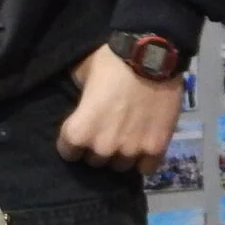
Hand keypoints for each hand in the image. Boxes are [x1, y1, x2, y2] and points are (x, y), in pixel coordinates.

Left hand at [58, 44, 186, 174]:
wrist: (151, 56)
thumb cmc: (110, 62)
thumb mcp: (81, 76)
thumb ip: (78, 99)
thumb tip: (81, 106)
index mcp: (79, 132)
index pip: (68, 153)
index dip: (73, 143)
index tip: (81, 133)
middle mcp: (103, 148)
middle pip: (95, 161)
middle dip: (98, 148)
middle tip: (106, 131)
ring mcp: (131, 150)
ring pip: (120, 166)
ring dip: (121, 154)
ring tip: (126, 138)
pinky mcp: (157, 149)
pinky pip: (146, 168)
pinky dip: (145, 160)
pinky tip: (144, 145)